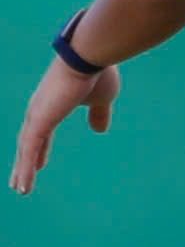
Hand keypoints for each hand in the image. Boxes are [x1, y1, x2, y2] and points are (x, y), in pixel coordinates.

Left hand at [11, 60, 121, 194]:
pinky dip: (25, 170)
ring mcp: (37, 115)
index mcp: (53, 104)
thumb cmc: (98, 73)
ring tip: (20, 189)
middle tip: (19, 180)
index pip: (43, 131)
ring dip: (22, 170)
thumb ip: (98, 114)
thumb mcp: (103, 98)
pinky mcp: (39, 121)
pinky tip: (23, 186)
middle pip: (27, 141)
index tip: (39, 163)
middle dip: (24, 161)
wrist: (90, 57)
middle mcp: (39, 109)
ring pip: (25, 149)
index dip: (40, 149)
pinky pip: (28, 151)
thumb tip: (99, 130)